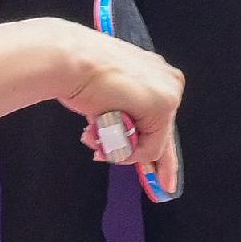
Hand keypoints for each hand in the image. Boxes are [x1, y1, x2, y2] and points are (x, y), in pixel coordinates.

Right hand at [58, 25, 187, 197]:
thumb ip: (123, 116)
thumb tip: (124, 142)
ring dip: (120, 148)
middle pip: (158, 134)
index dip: (160, 153)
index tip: (163, 180)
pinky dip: (127, 150)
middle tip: (123, 165)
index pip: (161, 121)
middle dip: (131, 151)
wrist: (71, 61)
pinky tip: (103, 130)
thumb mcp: (108, 97)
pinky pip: (149, 148)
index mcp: (156, 74)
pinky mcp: (163, 106)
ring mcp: (169, 94)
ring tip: (95, 133)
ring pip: (152, 145)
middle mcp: (169, 82)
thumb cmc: (80, 73)